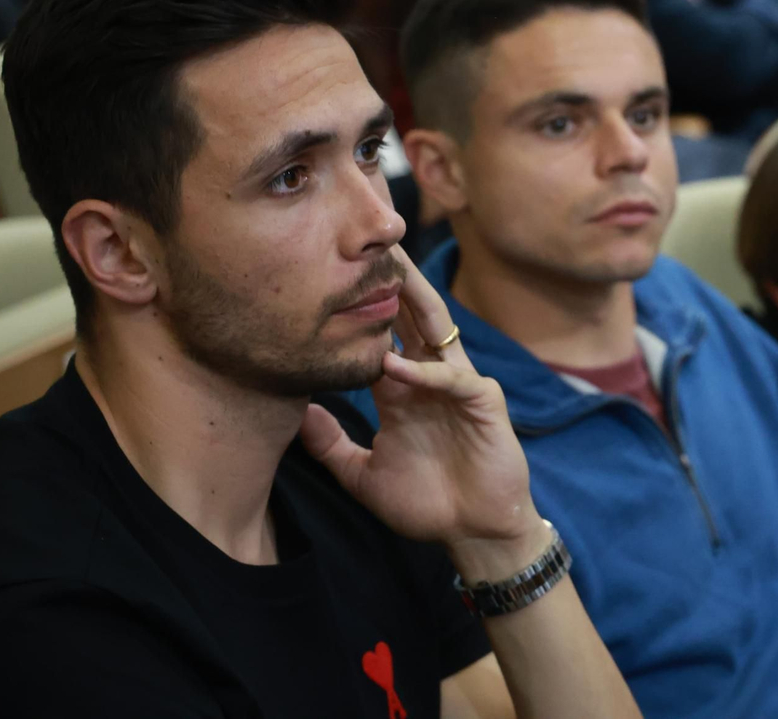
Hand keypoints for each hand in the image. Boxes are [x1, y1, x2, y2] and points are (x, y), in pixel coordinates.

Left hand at [298, 245, 538, 570]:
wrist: (473, 532)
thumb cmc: (426, 502)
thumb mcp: (362, 474)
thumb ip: (331, 445)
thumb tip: (294, 414)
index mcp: (401, 390)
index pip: (379, 335)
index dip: (359, 305)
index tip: (330, 274)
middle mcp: (428, 378)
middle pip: (409, 317)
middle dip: (390, 281)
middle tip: (365, 245)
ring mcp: (457, 386)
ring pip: (437, 331)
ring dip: (415, 300)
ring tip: (392, 271)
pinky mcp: (483, 403)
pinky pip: (452, 379)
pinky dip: (424, 373)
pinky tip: (396, 367)